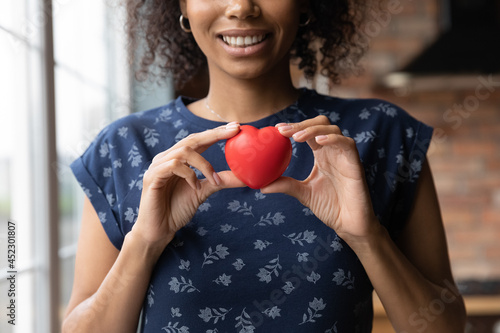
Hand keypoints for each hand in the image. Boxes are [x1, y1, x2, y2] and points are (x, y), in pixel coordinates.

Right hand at [132, 122, 244, 249]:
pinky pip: (173, 166)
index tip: (236, 127)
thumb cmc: (177, 210)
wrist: (158, 230)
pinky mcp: (152, 177)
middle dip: (214, 134)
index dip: (216, 132)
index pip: (199, 140)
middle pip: (192, 139)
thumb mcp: (203, 192)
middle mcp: (167, 158)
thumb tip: (244, 177)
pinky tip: (195, 187)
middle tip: (233, 131)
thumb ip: (220, 181)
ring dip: (204, 165)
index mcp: (178, 159)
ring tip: (214, 181)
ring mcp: (158, 166)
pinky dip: (189, 175)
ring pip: (184, 152)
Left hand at [261, 116, 379, 244]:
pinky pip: (346, 143)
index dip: (293, 127)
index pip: (307, 132)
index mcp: (322, 154)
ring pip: (332, 129)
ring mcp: (345, 155)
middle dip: (301, 124)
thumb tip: (261, 186)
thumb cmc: (331, 207)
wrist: (350, 224)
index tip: (276, 129)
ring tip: (296, 137)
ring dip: (313, 130)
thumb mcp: (303, 194)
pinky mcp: (355, 163)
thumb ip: (286, 185)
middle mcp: (333, 151)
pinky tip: (318, 142)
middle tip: (283, 131)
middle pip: (320, 124)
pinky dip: (332, 139)